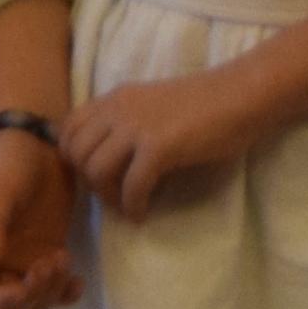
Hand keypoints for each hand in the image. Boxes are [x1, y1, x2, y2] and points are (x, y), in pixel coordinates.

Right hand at [0, 121, 83, 308]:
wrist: (40, 143)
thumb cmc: (10, 164)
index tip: (23, 286)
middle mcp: (1, 260)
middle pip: (11, 302)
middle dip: (32, 293)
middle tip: (51, 264)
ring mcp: (27, 258)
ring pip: (37, 298)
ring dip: (52, 291)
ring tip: (65, 259)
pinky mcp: (51, 252)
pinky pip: (57, 286)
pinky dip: (67, 292)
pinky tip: (79, 281)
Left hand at [53, 70, 269, 224]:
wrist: (239, 96)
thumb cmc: (203, 104)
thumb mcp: (151, 105)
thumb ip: (126, 122)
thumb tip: (108, 157)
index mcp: (116, 98)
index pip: (68, 126)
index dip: (73, 156)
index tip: (92, 174)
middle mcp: (119, 109)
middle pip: (77, 153)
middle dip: (88, 181)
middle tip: (111, 194)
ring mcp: (137, 127)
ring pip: (96, 170)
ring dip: (108, 196)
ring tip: (127, 205)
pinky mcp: (159, 147)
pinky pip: (131, 187)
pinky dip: (133, 206)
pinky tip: (143, 212)